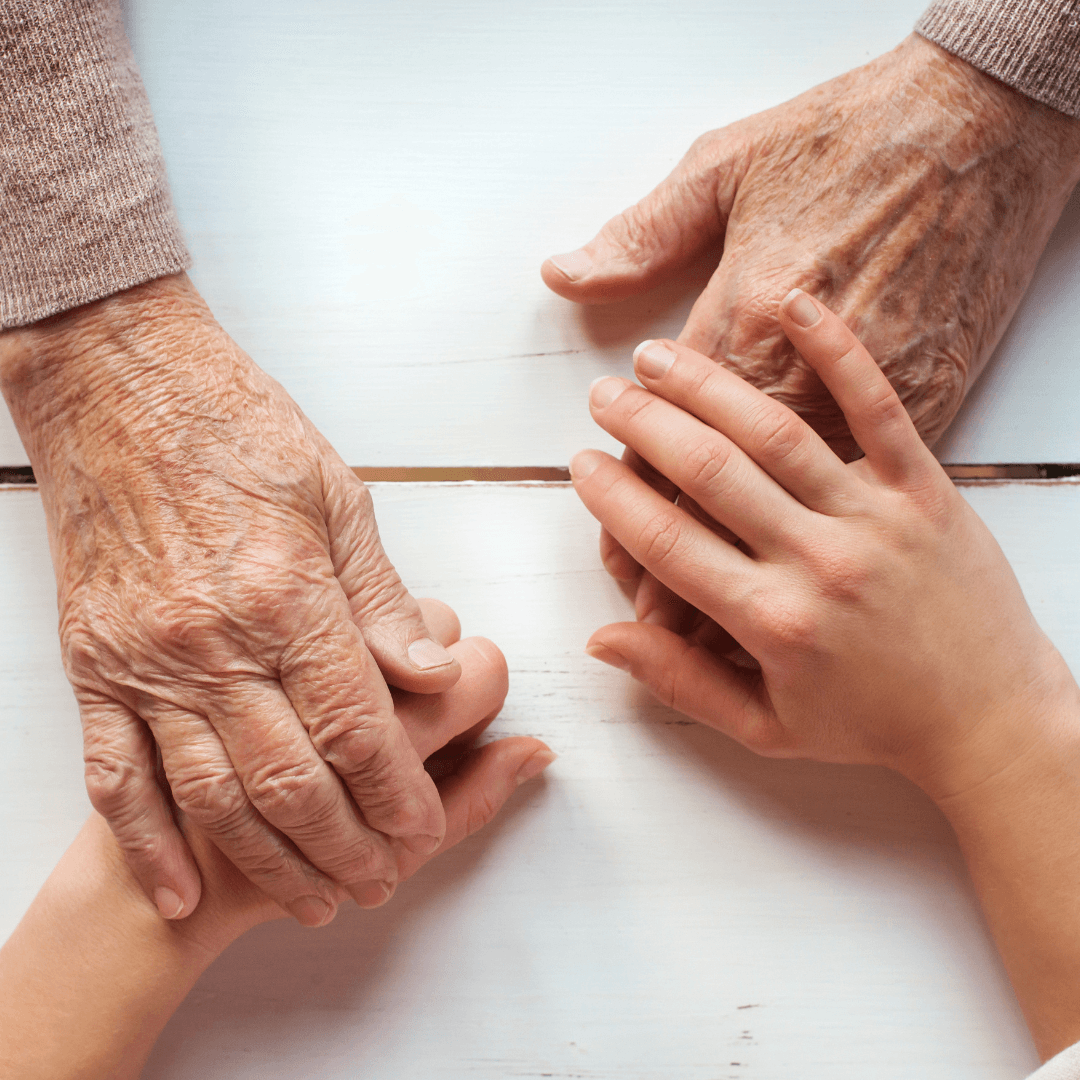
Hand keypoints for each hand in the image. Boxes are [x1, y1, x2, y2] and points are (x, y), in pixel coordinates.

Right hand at [0, 274, 468, 924]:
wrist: (117, 385)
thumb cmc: (235, 427)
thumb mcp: (338, 496)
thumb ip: (383, 599)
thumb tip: (435, 674)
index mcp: (284, 592)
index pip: (355, 723)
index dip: (395, 790)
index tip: (424, 828)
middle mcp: (211, 640)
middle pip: (289, 778)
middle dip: (345, 844)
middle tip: (382, 880)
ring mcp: (144, 660)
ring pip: (211, 794)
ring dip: (266, 861)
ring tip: (313, 900)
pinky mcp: (92, 665)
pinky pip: (115, 774)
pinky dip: (149, 842)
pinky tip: (181, 888)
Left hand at [543, 33, 1079, 596]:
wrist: (987, 128)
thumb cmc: (852, 138)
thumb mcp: (729, 161)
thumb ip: (644, 231)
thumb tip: (563, 272)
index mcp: (742, 324)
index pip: (660, 441)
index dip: (623, 495)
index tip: (601, 527)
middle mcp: (799, 389)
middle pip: (699, 491)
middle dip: (650, 541)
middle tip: (621, 574)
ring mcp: (866, 422)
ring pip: (766, 519)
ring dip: (715, 564)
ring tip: (673, 597)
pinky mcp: (927, 436)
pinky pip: (841, 525)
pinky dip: (805, 548)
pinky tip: (780, 571)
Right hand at [570, 291, 1077, 798]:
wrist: (990, 720)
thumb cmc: (871, 725)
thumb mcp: (766, 726)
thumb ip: (680, 681)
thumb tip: (601, 640)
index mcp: (773, 622)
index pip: (668, 543)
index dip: (615, 497)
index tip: (583, 463)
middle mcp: (818, 561)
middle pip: (710, 472)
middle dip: (645, 425)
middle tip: (604, 395)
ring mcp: (875, 517)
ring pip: (775, 434)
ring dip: (706, 386)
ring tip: (656, 356)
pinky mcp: (926, 490)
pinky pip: (878, 409)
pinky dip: (838, 351)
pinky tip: (794, 304)